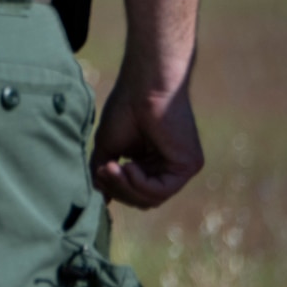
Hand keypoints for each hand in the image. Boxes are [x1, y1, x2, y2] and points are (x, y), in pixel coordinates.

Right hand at [93, 75, 202, 208]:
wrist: (143, 86)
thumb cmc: (125, 108)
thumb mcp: (108, 146)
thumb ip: (105, 172)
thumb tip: (99, 196)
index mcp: (150, 164)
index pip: (134, 192)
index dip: (114, 189)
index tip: (97, 173)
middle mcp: (167, 168)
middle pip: (142, 199)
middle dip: (118, 190)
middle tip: (103, 171)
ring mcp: (179, 168)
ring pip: (151, 198)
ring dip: (126, 187)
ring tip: (112, 167)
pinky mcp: (188, 165)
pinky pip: (162, 190)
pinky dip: (140, 183)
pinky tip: (129, 166)